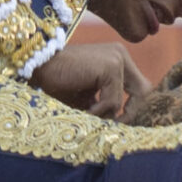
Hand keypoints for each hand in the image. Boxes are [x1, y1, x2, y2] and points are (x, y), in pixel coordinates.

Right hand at [31, 40, 148, 118]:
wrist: (38, 68)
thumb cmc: (58, 83)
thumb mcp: (88, 97)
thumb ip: (107, 106)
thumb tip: (121, 125)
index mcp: (116, 59)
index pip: (139, 87)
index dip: (132, 108)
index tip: (117, 123)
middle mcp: (120, 55)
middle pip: (143, 91)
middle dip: (130, 113)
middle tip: (112, 126)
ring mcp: (117, 59)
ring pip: (124, 100)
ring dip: (104, 115)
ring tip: (87, 114)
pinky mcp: (110, 67)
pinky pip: (113, 101)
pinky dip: (98, 111)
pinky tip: (84, 109)